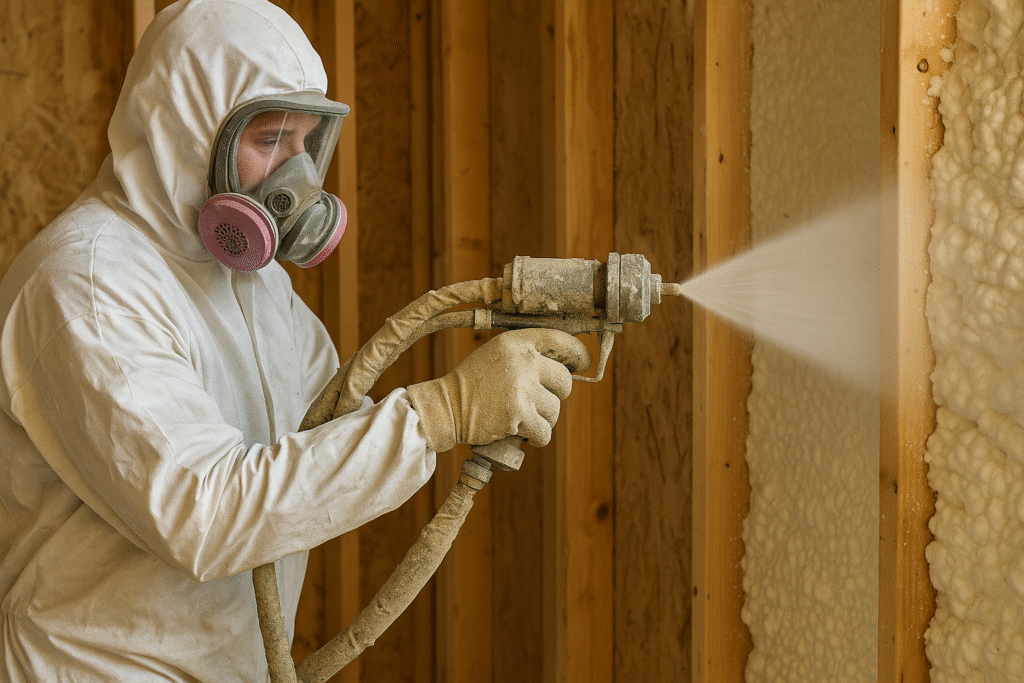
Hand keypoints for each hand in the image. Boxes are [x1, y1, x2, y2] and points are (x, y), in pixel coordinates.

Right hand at [406, 328, 590, 452]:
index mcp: (517, 342)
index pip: (560, 341)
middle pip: (564, 381)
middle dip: (554, 395)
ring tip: (521, 417)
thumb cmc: (474, 383)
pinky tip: (523, 433)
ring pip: (555, 410)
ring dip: (542, 419)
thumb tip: (570, 366)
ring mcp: (521, 389)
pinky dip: (537, 438)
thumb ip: (528, 355)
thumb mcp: (497, 354)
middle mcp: (523, 362)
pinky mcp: (519, 416)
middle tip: (534, 401)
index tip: (583, 362)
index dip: (578, 353)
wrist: (447, 408)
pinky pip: (545, 432)